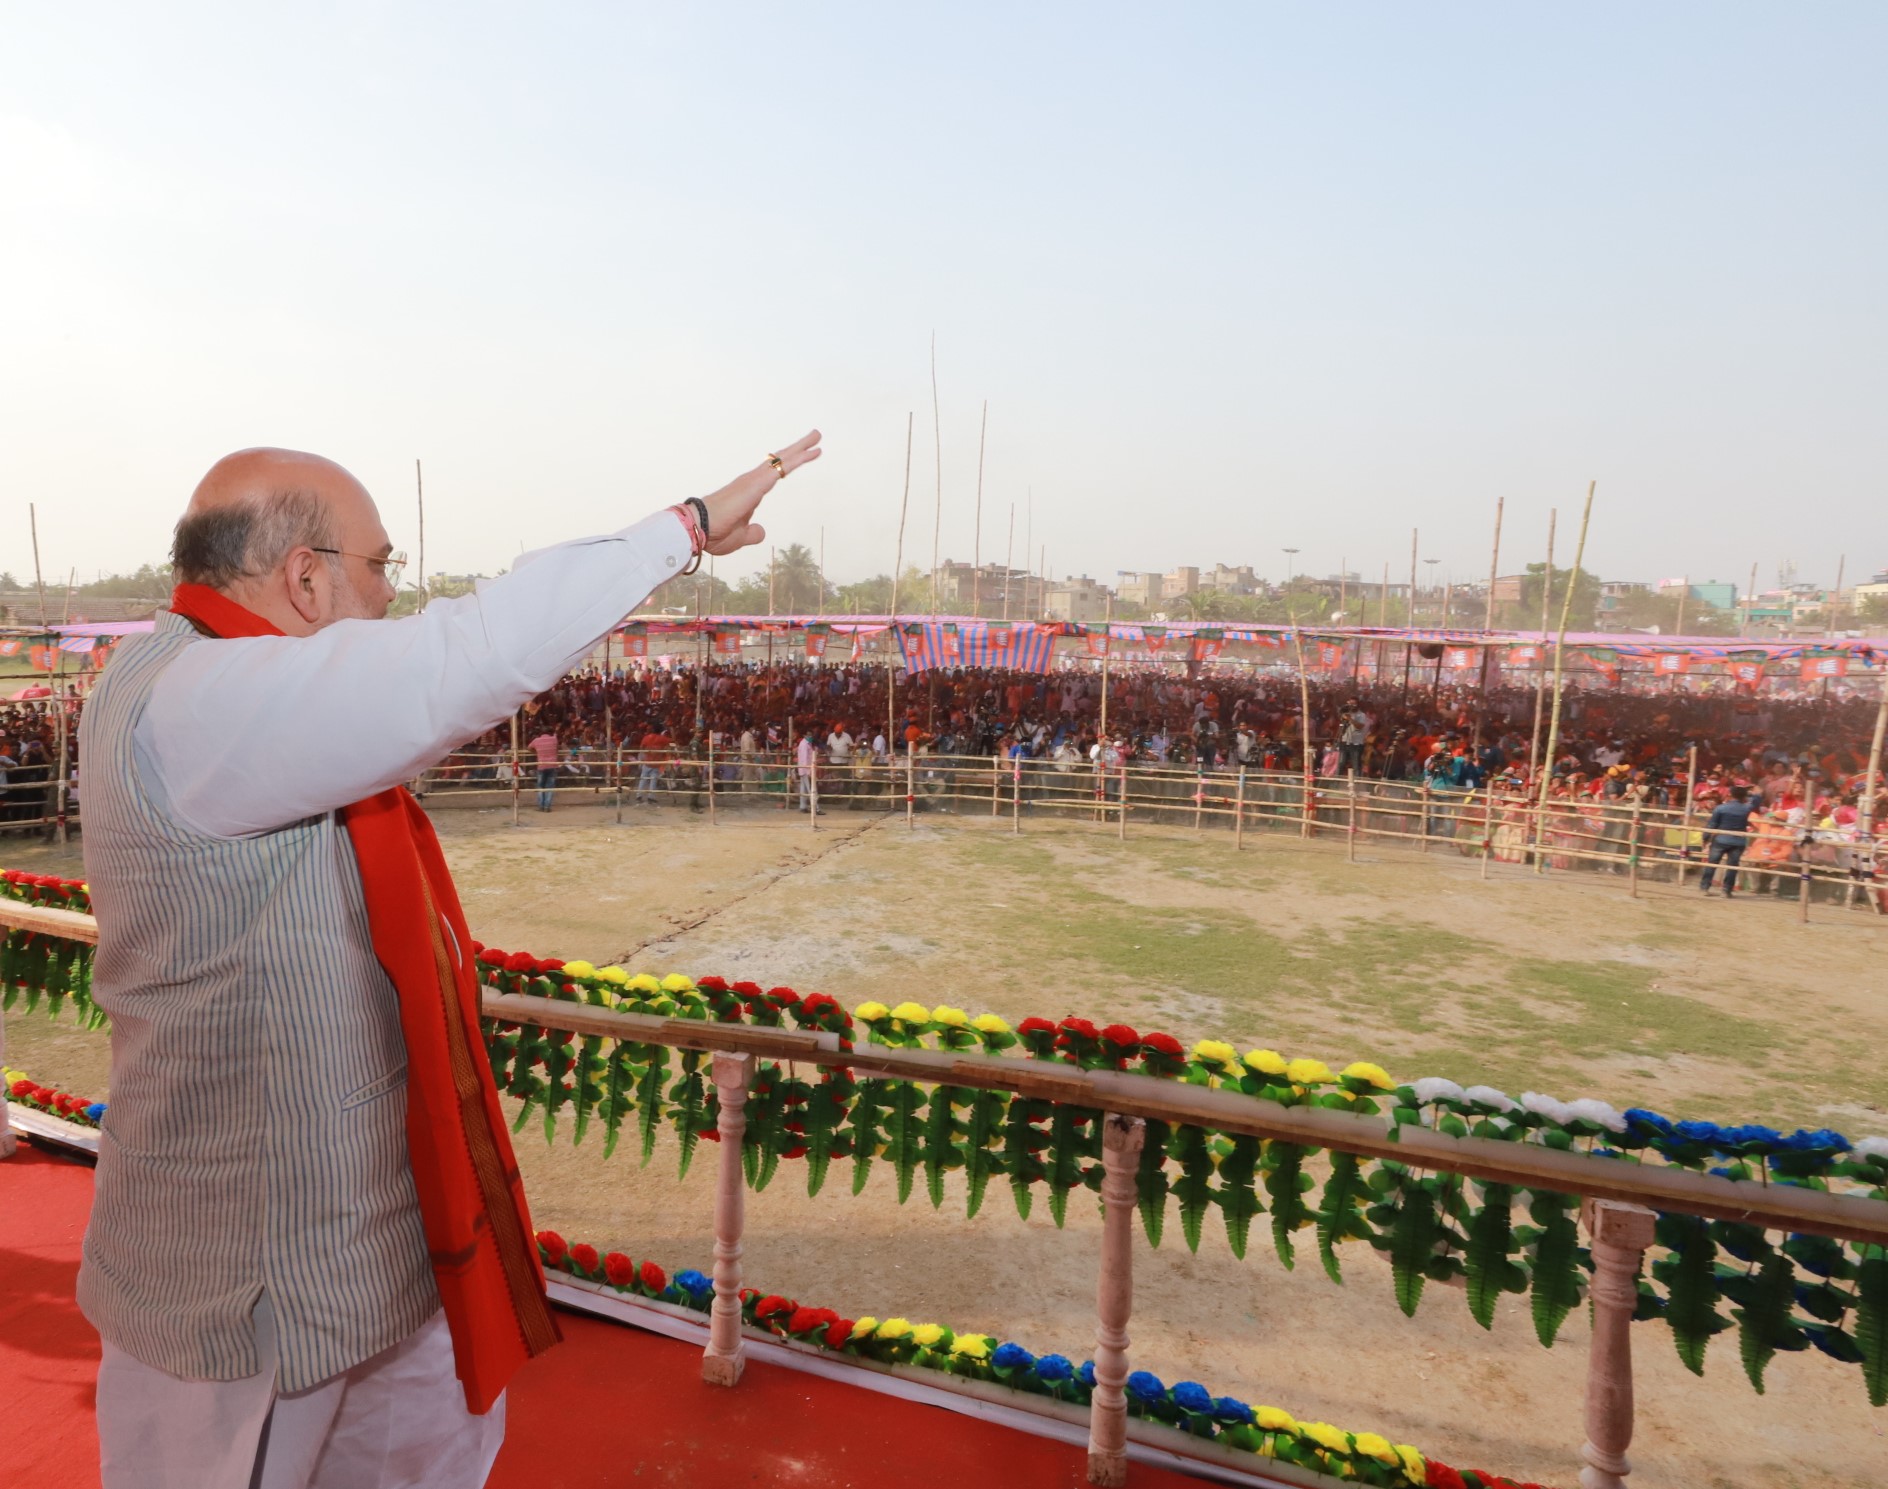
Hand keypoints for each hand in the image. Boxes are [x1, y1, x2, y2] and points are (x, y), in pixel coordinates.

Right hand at [699, 430, 820, 554]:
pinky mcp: (756, 484)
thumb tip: (761, 531)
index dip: (789, 465)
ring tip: (817, 436)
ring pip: (782, 459)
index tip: (806, 456)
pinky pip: (781, 468)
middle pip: (779, 461)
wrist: (698, 529)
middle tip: (816, 436)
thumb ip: (752, 533)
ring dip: (800, 448)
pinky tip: (810, 452)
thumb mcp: (740, 538)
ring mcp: (753, 480)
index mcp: (749, 493)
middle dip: (798, 449)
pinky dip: (797, 459)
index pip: (773, 475)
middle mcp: (751, 481)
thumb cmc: (713, 533)